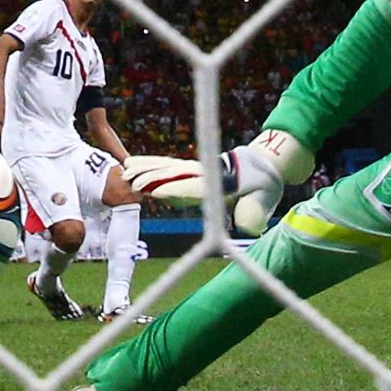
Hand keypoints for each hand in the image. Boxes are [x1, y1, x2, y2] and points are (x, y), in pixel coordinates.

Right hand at [121, 133, 309, 235]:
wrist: (262, 165)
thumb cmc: (263, 186)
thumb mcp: (265, 199)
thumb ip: (254, 212)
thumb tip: (247, 226)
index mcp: (221, 181)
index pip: (194, 186)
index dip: (175, 189)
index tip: (155, 191)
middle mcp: (204, 172)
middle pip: (174, 173)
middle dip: (152, 177)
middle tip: (130, 183)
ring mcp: (195, 169)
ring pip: (166, 167)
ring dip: (145, 169)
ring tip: (125, 172)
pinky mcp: (190, 169)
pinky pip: (165, 166)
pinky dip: (147, 164)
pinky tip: (129, 165)